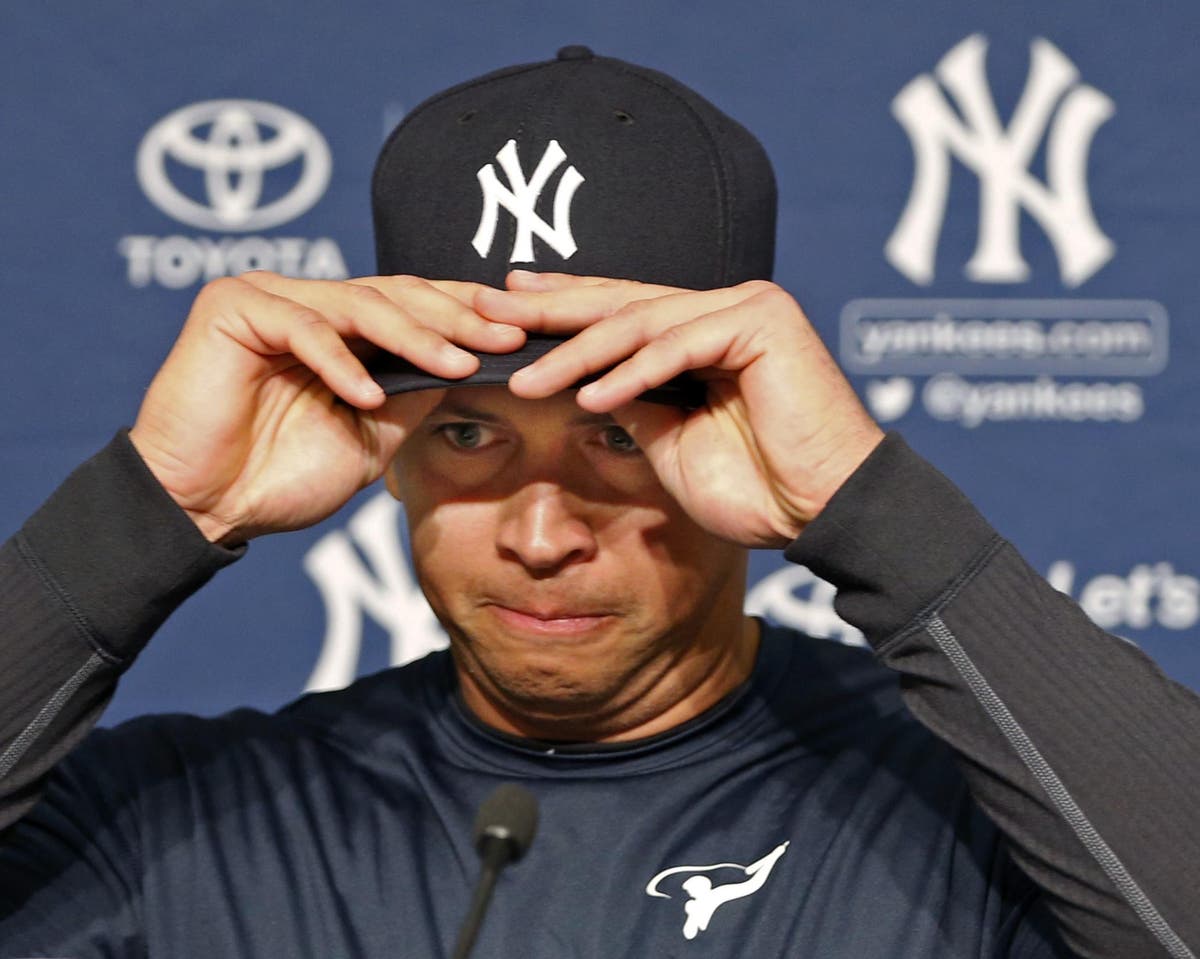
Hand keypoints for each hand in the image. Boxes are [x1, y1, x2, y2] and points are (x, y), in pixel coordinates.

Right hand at [129, 272, 524, 544]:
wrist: (209, 506)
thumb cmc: (285, 475)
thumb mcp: (375, 434)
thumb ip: (415, 395)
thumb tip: (475, 365)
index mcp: (345, 327)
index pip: (417, 305)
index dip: (470, 314)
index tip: (523, 332)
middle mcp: (311, 301)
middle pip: (398, 294)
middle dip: (458, 316)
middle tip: (508, 335)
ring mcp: (272, 296)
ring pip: (359, 303)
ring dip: (414, 335)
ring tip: (456, 364)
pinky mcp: (233, 305)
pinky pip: (302, 327)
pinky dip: (339, 363)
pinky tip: (367, 396)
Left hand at [473, 272, 882, 547]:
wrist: (823, 511)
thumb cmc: (756, 487)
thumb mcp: (671, 442)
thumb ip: (633, 405)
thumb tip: (584, 385)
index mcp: (705, 332)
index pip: (622, 311)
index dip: (563, 309)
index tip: (506, 307)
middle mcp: (725, 308)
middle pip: (623, 303)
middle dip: (552, 310)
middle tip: (490, 310)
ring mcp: (747, 307)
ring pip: (643, 322)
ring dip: (579, 353)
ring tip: (525, 379)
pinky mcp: (764, 321)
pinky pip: (680, 344)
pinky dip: (633, 371)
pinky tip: (589, 394)